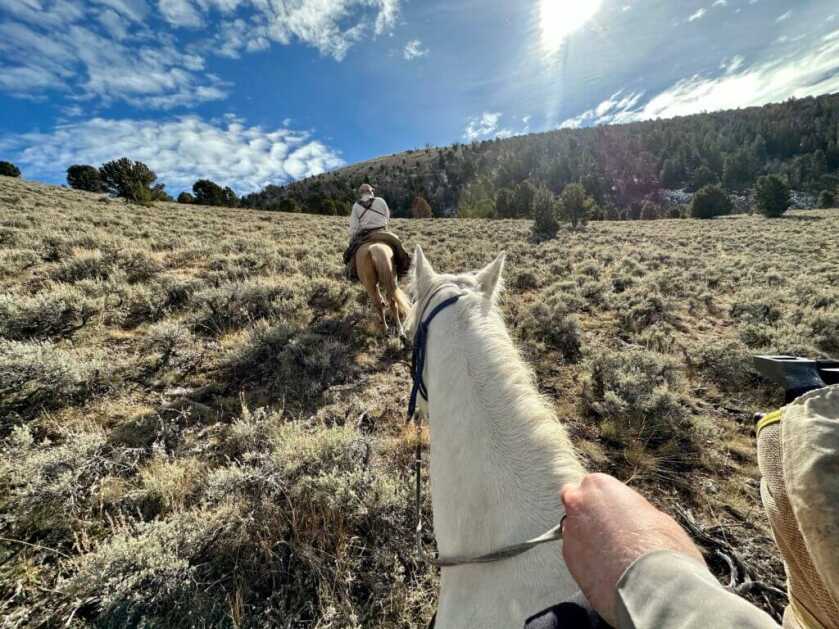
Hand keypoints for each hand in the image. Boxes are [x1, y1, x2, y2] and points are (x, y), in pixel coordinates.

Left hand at [560, 473, 704, 625]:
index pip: (594, 486)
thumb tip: (632, 517)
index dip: (608, 502)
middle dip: (588, 513)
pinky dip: (587, 559)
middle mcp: (578, 505)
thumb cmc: (659, 547)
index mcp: (599, 486)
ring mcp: (570, 533)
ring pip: (573, 530)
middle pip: (575, 503)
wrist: (650, 586)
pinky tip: (606, 569)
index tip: (619, 513)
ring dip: (587, 538)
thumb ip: (633, 511)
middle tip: (610, 531)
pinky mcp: (568, 561)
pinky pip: (575, 554)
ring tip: (611, 555)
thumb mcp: (657, 516)